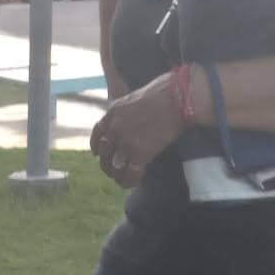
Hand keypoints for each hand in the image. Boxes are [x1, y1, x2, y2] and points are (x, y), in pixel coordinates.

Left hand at [91, 73, 186, 188]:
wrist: (178, 97)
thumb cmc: (164, 91)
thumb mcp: (135, 97)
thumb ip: (127, 112)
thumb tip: (130, 121)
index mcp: (112, 113)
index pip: (98, 133)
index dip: (96, 146)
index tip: (97, 153)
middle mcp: (114, 128)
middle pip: (104, 153)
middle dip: (106, 164)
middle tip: (112, 170)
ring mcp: (126, 142)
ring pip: (114, 166)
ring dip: (116, 175)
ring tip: (121, 179)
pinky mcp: (140, 153)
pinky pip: (130, 172)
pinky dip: (130, 180)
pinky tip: (132, 183)